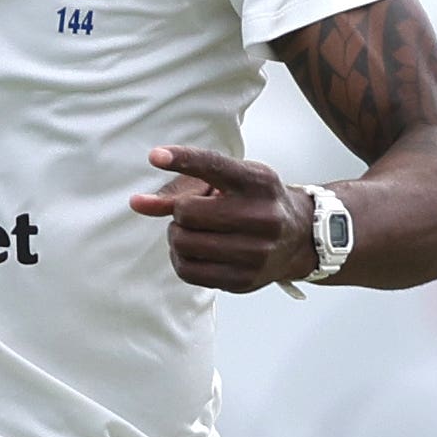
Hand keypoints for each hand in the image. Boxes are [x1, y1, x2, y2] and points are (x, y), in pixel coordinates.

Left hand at [128, 146, 316, 293]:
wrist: (299, 238)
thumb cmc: (255, 202)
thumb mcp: (231, 183)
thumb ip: (183, 189)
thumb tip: (137, 203)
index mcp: (258, 182)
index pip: (215, 166)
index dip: (183, 159)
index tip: (154, 156)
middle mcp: (262, 216)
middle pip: (188, 212)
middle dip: (181, 211)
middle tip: (195, 212)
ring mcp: (256, 252)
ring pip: (183, 243)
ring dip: (178, 235)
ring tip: (196, 231)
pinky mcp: (244, 280)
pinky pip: (187, 271)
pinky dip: (180, 258)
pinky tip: (194, 250)